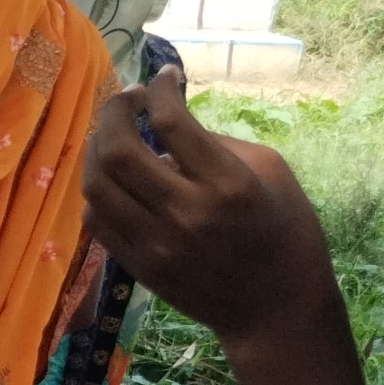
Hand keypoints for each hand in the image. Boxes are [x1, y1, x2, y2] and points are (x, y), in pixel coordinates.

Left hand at [82, 70, 346, 362]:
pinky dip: (97, 190)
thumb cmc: (286, 231)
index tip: (163, 76)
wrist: (275, 308)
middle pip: (118, 152)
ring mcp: (155, 244)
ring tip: (114, 133)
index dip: (159, 89)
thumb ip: (217, 144)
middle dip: (114, 112)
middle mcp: (185, 213)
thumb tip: (169, 122)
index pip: (171, 123)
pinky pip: (96, 220)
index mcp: (227, 185)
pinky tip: (113, 176)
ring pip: (96, 186)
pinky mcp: (138, 266)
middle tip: (126, 98)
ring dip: (97, 149)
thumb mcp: (272, 173)